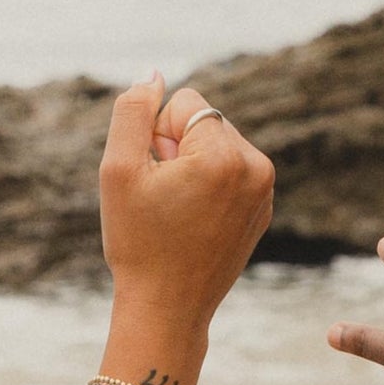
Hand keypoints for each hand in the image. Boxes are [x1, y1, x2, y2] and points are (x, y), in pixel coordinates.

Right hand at [99, 72, 274, 354]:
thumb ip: (132, 112)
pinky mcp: (262, 210)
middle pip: (205, 121)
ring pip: (217, 146)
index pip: (185, 102)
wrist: (167, 310)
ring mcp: (265, 191)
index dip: (156, 134)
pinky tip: (192, 222)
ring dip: (192, 167)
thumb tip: (153, 74)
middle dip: (177, 148)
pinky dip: (209, 187)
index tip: (154, 176)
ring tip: (177, 211)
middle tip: (163, 198)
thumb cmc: (138, 244)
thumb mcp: (118, 171)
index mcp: (226, 155)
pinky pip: (230, 173)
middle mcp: (257, 167)